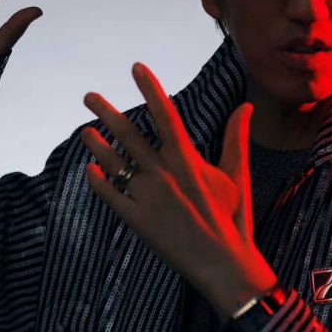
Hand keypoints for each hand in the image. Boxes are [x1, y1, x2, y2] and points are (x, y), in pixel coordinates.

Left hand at [79, 62, 278, 318]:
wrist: (223, 265)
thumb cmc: (233, 219)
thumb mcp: (237, 176)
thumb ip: (236, 138)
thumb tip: (246, 106)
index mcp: (188, 160)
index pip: (165, 115)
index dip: (150, 88)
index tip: (136, 67)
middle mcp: (163, 175)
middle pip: (128, 135)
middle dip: (107, 112)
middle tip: (89, 96)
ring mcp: (147, 198)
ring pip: (114, 164)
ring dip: (97, 145)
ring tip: (86, 131)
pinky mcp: (137, 221)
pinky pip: (110, 196)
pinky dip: (98, 182)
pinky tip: (91, 171)